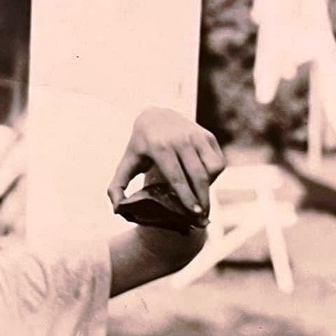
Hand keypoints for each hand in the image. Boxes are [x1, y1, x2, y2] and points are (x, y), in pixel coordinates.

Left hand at [107, 108, 225, 225]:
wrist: (156, 116)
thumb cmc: (140, 147)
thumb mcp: (126, 163)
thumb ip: (117, 187)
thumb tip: (118, 209)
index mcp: (159, 147)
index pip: (176, 176)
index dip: (186, 197)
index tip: (193, 213)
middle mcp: (180, 139)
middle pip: (197, 176)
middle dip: (202, 199)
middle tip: (202, 218)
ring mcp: (196, 136)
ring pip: (211, 169)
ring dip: (207, 188)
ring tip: (198, 198)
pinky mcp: (208, 136)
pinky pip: (218, 162)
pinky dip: (213, 177)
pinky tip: (201, 183)